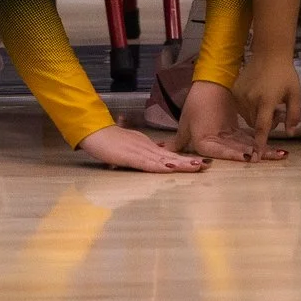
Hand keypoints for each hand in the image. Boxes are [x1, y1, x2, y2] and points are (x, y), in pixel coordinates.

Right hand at [80, 124, 206, 172]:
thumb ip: (139, 154)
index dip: (184, 159)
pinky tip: (170, 168)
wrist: (94, 132)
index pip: (169, 154)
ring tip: (196, 166)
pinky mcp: (130, 156)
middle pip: (171, 156)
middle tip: (206, 164)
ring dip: (180, 163)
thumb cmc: (109, 141)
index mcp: (147, 146)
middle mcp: (147, 148)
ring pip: (164, 159)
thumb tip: (148, 161)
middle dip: (188, 161)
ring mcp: (140, 151)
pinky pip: (147, 163)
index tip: (199, 163)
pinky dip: (160, 166)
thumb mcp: (129, 147)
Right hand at [172, 80, 284, 162]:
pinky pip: (249, 139)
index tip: (249, 156)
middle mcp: (216, 144)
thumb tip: (163, 149)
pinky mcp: (235, 131)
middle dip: (253, 155)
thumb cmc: (198, 100)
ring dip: (262, 151)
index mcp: (203, 143)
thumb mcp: (187, 122)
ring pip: (245, 147)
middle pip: (235, 152)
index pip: (220, 152)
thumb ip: (179, 141)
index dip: (234, 155)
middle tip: (268, 157)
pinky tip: (275, 149)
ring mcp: (227, 139)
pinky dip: (260, 142)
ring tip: (278, 154)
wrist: (209, 83)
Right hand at [232, 54, 300, 153]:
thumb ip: (293, 115)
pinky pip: (241, 108)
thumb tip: (291, 133)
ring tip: (267, 103)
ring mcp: (240, 94)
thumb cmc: (285, 74)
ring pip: (247, 117)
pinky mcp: (234, 90)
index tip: (256, 157)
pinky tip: (258, 97)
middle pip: (255, 124)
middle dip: (266, 123)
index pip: (262, 127)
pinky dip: (249, 109)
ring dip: (257, 116)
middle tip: (277, 112)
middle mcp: (250, 99)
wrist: (269, 53)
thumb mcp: (295, 94)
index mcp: (266, 101)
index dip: (259, 143)